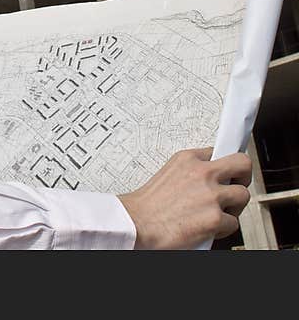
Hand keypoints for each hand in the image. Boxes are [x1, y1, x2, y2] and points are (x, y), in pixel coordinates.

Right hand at [117, 147, 251, 249]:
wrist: (136, 224)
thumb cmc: (147, 204)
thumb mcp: (167, 173)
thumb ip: (190, 171)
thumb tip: (210, 177)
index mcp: (188, 158)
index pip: (220, 152)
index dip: (224, 166)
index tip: (228, 171)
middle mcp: (202, 173)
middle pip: (243, 164)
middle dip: (243, 176)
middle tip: (236, 185)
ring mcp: (211, 195)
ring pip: (243, 195)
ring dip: (233, 206)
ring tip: (218, 212)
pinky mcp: (215, 218)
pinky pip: (233, 223)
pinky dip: (223, 228)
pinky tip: (208, 228)